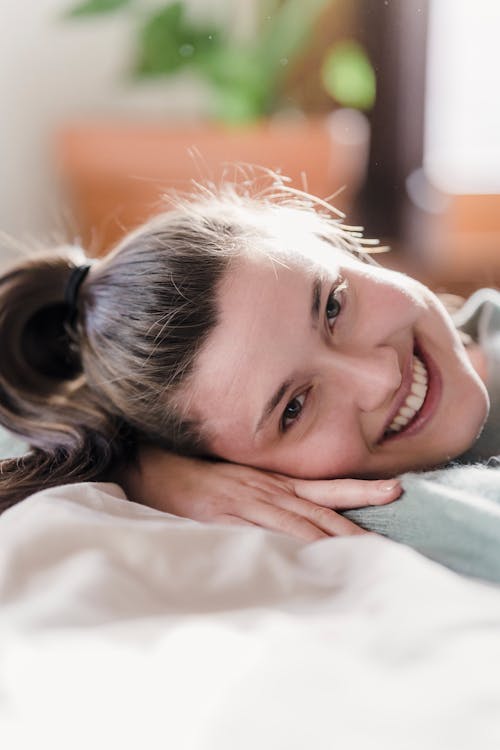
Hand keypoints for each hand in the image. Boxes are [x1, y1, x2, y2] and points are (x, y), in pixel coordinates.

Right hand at [121, 447, 401, 541]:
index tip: (394, 491)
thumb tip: (299, 520)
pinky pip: (264, 532)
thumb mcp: (237, 480)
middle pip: (322, 509)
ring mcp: (247, 501)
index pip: (325, 489)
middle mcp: (266, 488)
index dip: (360, 492)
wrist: (151, 465)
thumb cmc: (194, 474)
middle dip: (357, 527)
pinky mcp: (225, 516)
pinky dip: (291, 544)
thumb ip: (265, 497)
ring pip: (301, 521)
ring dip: (335, 538)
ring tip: (367, 553)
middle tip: (393, 543)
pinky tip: (311, 558)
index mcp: (271, 480)